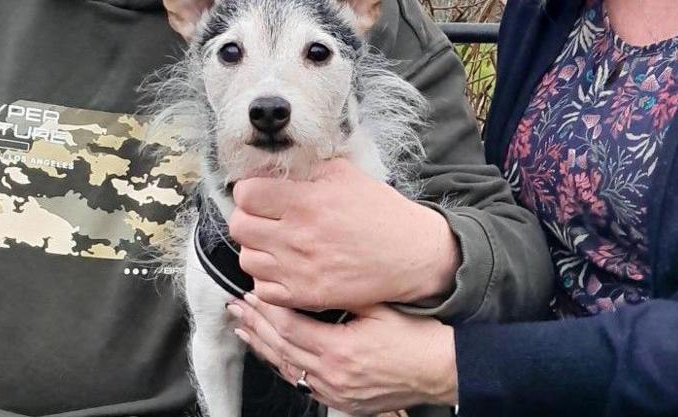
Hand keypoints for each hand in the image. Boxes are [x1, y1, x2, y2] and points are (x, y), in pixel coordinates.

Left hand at [229, 293, 457, 413]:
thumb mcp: (381, 307)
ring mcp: (337, 393)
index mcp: (340, 350)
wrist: (442, 370)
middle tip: (236, 310)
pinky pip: (305, 385)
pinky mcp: (343, 402)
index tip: (252, 295)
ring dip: (265, 349)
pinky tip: (276, 356)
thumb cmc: (418, 339)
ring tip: (245, 332)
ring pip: (289, 370)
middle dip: (256, 327)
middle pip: (282, 349)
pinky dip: (286, 367)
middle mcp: (333, 376)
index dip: (267, 310)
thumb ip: (345, 294)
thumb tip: (314, 276)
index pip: (289, 328)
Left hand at [230, 158, 457, 308]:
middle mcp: (298, 237)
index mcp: (307, 202)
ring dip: (257, 248)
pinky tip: (284, 266)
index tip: (260, 192)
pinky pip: (262, 289)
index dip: (250, 190)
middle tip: (264, 216)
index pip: (246, 194)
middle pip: (239, 226)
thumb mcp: (345, 175)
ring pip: (247, 259)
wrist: (410, 254)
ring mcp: (299, 270)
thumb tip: (271, 166)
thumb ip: (305, 168)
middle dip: (248, 217)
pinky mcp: (306, 296)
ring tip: (275, 241)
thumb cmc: (380, 211)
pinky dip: (267, 277)